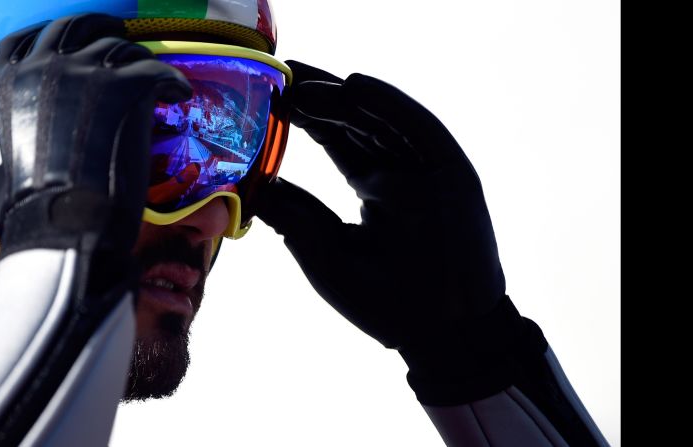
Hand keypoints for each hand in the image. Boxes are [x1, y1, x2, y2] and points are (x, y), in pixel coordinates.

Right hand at [0, 13, 191, 262]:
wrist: (61, 226)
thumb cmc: (32, 209)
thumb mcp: (7, 152)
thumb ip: (24, 122)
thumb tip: (43, 123)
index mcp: (6, 81)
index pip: (32, 40)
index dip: (62, 41)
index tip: (80, 48)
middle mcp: (43, 65)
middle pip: (80, 30)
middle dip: (104, 36)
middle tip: (124, 52)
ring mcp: (86, 73)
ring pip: (121, 50)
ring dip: (140, 64)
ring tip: (155, 84)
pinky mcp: (126, 87)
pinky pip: (159, 70)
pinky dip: (173, 80)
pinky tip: (180, 94)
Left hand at [255, 61, 543, 404]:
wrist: (440, 336)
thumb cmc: (385, 304)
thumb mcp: (326, 256)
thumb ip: (295, 219)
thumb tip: (255, 188)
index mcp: (374, 190)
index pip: (337, 141)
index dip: (307, 117)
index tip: (272, 95)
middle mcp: (400, 173)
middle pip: (357, 123)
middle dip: (320, 97)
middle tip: (283, 73)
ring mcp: (427, 173)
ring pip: (382, 121)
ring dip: (344, 98)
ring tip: (303, 80)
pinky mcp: (454, 176)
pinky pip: (420, 131)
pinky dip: (389, 107)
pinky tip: (354, 87)